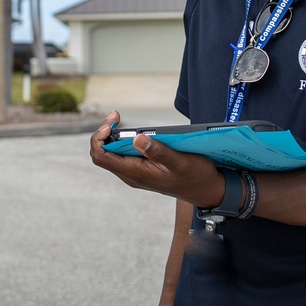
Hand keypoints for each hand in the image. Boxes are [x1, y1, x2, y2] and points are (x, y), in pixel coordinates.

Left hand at [90, 111, 223, 207]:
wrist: (206, 190)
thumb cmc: (196, 177)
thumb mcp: (181, 162)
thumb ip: (158, 152)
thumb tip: (137, 138)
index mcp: (135, 173)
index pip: (101, 157)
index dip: (99, 138)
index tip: (110, 123)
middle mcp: (131, 174)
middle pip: (103, 153)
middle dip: (104, 132)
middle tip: (115, 115)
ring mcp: (136, 172)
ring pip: (113, 153)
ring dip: (113, 135)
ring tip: (119, 119)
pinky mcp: (142, 168)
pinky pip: (124, 154)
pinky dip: (123, 140)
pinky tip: (132, 130)